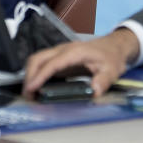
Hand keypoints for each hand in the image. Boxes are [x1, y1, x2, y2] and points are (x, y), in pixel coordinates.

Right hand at [24, 28, 140, 96]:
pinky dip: (36, 74)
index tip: (31, 89)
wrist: (115, 46)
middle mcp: (64, 50)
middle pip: (38, 58)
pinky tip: (38, 88)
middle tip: (28, 96)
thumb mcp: (112, 70)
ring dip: (30, 75)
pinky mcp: (60, 58)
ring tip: (30, 94)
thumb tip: (94, 91)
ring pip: (37, 59)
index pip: (52, 63)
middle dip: (29, 76)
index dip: (40, 76)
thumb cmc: (112, 57)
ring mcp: (60, 52)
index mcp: (75, 52)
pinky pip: (43, 63)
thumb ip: (103, 80)